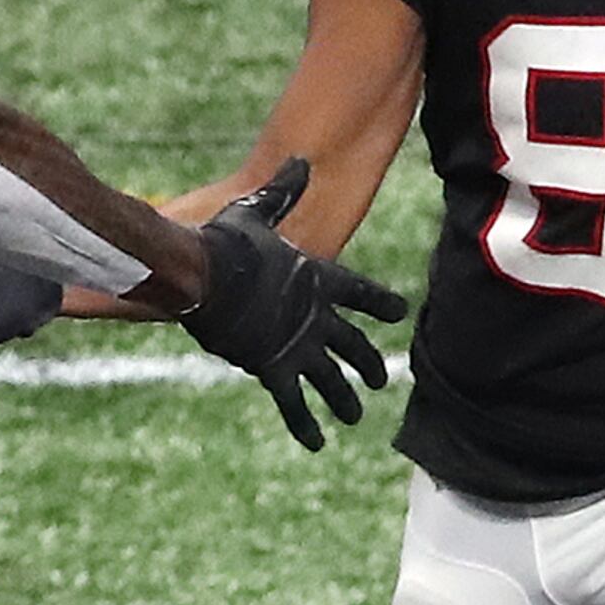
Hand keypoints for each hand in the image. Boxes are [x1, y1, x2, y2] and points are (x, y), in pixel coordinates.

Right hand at [183, 159, 408, 450]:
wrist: (206, 275)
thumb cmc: (227, 241)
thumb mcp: (255, 212)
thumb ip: (280, 193)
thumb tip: (300, 160)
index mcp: (318, 278)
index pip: (362, 293)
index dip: (382, 303)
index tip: (398, 313)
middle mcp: (316, 316)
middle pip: (353, 346)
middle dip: (366, 364)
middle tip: (377, 381)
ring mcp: (298, 345)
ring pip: (331, 380)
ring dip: (344, 399)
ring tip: (355, 415)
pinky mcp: (274, 368)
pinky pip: (294, 404)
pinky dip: (306, 425)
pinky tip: (319, 443)